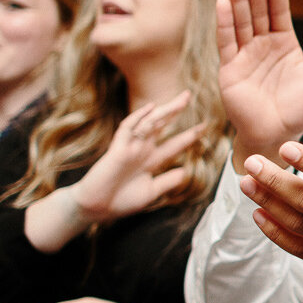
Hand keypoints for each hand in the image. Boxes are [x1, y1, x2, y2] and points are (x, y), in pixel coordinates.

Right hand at [68, 91, 203, 223]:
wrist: (97, 208)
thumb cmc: (120, 200)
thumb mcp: (151, 192)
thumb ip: (167, 181)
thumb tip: (185, 172)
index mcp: (151, 160)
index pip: (174, 144)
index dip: (189, 135)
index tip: (205, 126)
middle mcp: (142, 150)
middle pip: (161, 126)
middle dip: (175, 111)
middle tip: (188, 95)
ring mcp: (130, 148)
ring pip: (148, 123)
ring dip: (163, 111)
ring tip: (179, 100)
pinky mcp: (117, 149)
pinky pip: (127, 129)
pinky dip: (138, 118)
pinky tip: (149, 108)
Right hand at [216, 0, 302, 164]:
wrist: (280, 139)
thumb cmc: (300, 112)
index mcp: (284, 44)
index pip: (278, 10)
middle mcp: (262, 46)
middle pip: (257, 10)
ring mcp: (244, 57)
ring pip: (240, 21)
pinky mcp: (230, 70)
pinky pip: (226, 43)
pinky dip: (225, 23)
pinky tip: (223, 2)